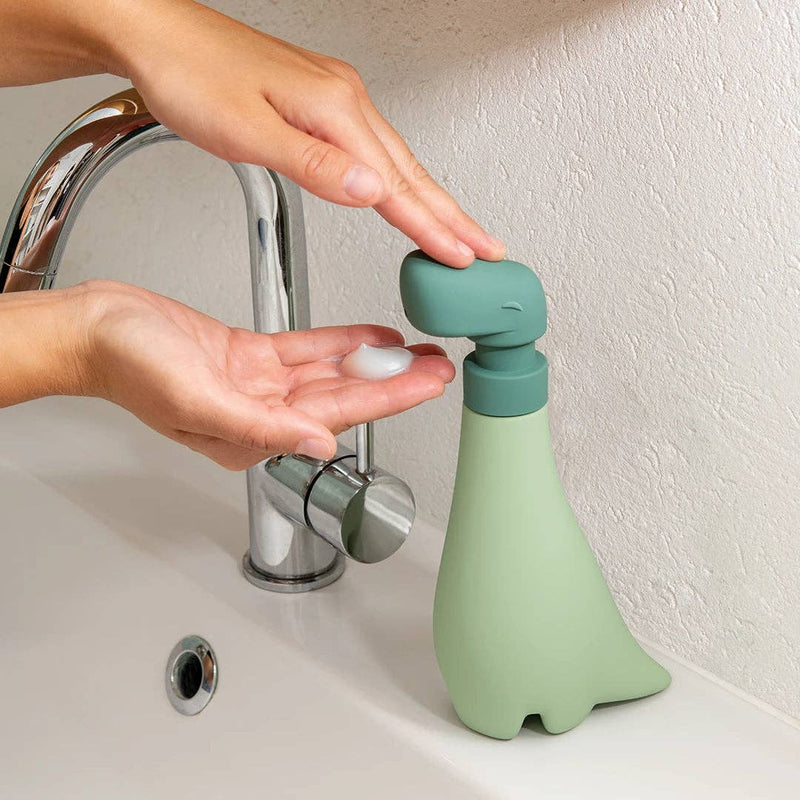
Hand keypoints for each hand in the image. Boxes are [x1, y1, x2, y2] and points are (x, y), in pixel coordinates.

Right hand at [79, 281, 453, 468]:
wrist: (97, 328)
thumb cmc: (128, 367)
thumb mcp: (197, 401)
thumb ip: (261, 429)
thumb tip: (319, 445)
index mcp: (252, 437)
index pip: (338, 417)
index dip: (389, 399)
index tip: (429, 384)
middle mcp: (262, 416)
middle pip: (344, 397)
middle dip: (395, 383)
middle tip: (440, 367)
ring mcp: (258, 386)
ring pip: (331, 374)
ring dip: (375, 363)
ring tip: (418, 352)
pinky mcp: (250, 357)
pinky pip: (306, 351)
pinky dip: (340, 344)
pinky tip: (371, 340)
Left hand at [109, 1, 504, 266]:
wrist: (158, 34)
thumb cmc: (190, 76)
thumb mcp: (247, 130)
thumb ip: (312, 165)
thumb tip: (369, 190)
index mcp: (333, 110)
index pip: (394, 184)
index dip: (431, 226)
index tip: (462, 255)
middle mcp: (344, 100)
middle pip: (412, 171)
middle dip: (452, 216)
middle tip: (486, 248)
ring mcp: (336, 99)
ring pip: (399, 160)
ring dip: (433, 199)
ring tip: (458, 229)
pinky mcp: (322, 102)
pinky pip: (377, 148)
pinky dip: (400, 179)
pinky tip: (403, 192)